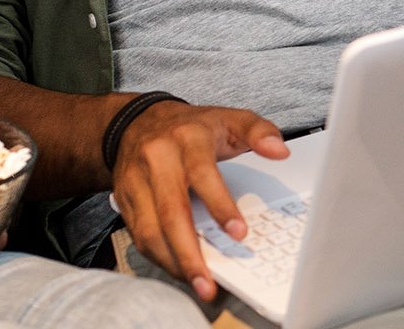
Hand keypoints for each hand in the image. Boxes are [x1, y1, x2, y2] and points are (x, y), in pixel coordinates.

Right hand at [111, 101, 287, 301]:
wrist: (135, 121)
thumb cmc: (189, 127)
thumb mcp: (227, 119)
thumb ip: (258, 130)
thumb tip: (280, 149)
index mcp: (187, 139)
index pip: (203, 174)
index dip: (221, 206)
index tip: (239, 234)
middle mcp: (157, 159)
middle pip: (171, 212)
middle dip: (190, 253)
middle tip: (209, 283)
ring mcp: (135, 181)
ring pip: (150, 230)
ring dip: (174, 263)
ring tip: (199, 285)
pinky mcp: (123, 199)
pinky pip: (139, 235)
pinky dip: (160, 257)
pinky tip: (180, 270)